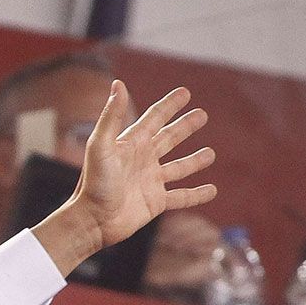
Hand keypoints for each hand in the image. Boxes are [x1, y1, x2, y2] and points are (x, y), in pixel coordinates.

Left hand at [32, 81, 216, 275]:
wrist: (92, 220)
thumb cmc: (94, 183)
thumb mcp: (101, 146)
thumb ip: (111, 116)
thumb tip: (118, 83)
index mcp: (132, 144)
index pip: (154, 118)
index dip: (169, 105)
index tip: (185, 93)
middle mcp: (142, 160)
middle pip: (169, 138)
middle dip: (185, 126)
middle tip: (202, 115)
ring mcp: (150, 181)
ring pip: (179, 167)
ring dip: (194, 161)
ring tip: (211, 153)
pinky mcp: (156, 202)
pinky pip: (182, 197)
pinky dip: (197, 194)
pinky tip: (212, 190)